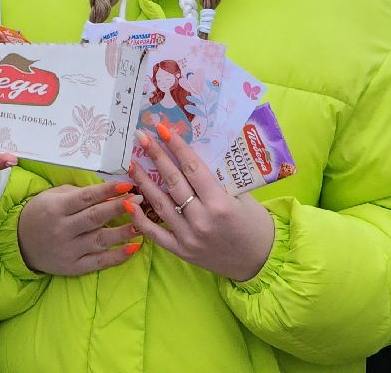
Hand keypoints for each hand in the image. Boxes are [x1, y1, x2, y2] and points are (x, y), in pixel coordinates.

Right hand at [17, 180, 142, 275]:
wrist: (20, 242)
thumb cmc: (42, 212)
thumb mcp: (54, 196)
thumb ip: (79, 194)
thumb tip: (108, 192)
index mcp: (57, 208)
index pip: (86, 197)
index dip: (107, 191)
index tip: (127, 184)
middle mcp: (62, 229)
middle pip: (95, 217)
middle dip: (119, 208)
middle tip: (140, 200)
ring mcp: (68, 250)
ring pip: (100, 240)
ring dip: (123, 231)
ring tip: (142, 223)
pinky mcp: (73, 267)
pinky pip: (99, 262)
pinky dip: (117, 256)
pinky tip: (134, 247)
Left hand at [128, 128, 274, 281]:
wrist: (261, 262)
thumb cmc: (255, 223)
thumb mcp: (242, 195)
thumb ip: (217, 179)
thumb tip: (190, 154)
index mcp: (220, 203)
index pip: (192, 167)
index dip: (176, 146)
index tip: (162, 128)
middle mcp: (202, 219)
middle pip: (173, 181)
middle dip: (156, 156)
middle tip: (141, 137)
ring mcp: (189, 237)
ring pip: (160, 203)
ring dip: (143, 181)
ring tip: (130, 163)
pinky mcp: (182, 251)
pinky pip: (156, 233)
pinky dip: (140, 219)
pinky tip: (129, 201)